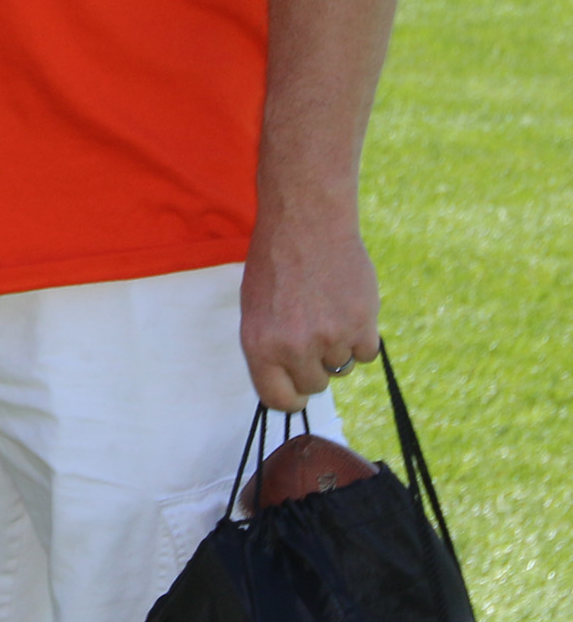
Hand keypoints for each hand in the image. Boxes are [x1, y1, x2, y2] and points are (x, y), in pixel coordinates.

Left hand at [241, 211, 379, 408]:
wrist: (306, 221)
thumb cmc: (275, 262)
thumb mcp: (255, 307)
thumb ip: (270, 348)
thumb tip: (287, 385)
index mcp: (259, 343)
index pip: (277, 399)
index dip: (290, 398)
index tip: (297, 390)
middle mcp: (293, 347)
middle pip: (314, 385)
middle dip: (315, 367)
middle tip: (312, 333)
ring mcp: (330, 338)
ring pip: (341, 368)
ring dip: (338, 346)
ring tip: (325, 308)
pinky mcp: (362, 326)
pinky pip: (366, 353)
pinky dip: (361, 336)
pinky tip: (346, 307)